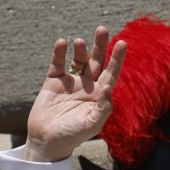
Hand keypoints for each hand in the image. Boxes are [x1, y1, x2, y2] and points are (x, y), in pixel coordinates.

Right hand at [24, 26, 126, 162]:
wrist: (47, 141)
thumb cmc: (72, 135)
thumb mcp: (91, 124)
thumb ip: (102, 107)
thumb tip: (108, 87)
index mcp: (98, 95)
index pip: (110, 73)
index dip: (117, 59)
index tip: (122, 43)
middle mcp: (86, 86)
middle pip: (96, 61)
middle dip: (100, 45)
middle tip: (102, 29)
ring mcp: (70, 82)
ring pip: (78, 59)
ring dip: (80, 49)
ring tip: (79, 41)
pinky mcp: (53, 81)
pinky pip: (57, 63)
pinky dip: (59, 52)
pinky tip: (61, 43)